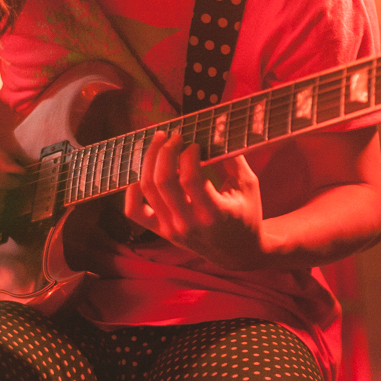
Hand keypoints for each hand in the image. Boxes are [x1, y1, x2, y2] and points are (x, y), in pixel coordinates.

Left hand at [124, 131, 265, 269]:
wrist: (238, 253)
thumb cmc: (246, 214)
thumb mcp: (248, 186)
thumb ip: (233, 158)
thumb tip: (217, 128)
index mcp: (214, 213)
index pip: (190, 179)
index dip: (188, 155)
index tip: (195, 144)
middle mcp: (188, 223)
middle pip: (163, 181)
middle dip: (166, 151)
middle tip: (175, 136)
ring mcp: (171, 229)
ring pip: (147, 189)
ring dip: (150, 160)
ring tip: (160, 143)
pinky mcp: (161, 231)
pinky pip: (134, 212)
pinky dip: (132, 191)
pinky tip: (142, 174)